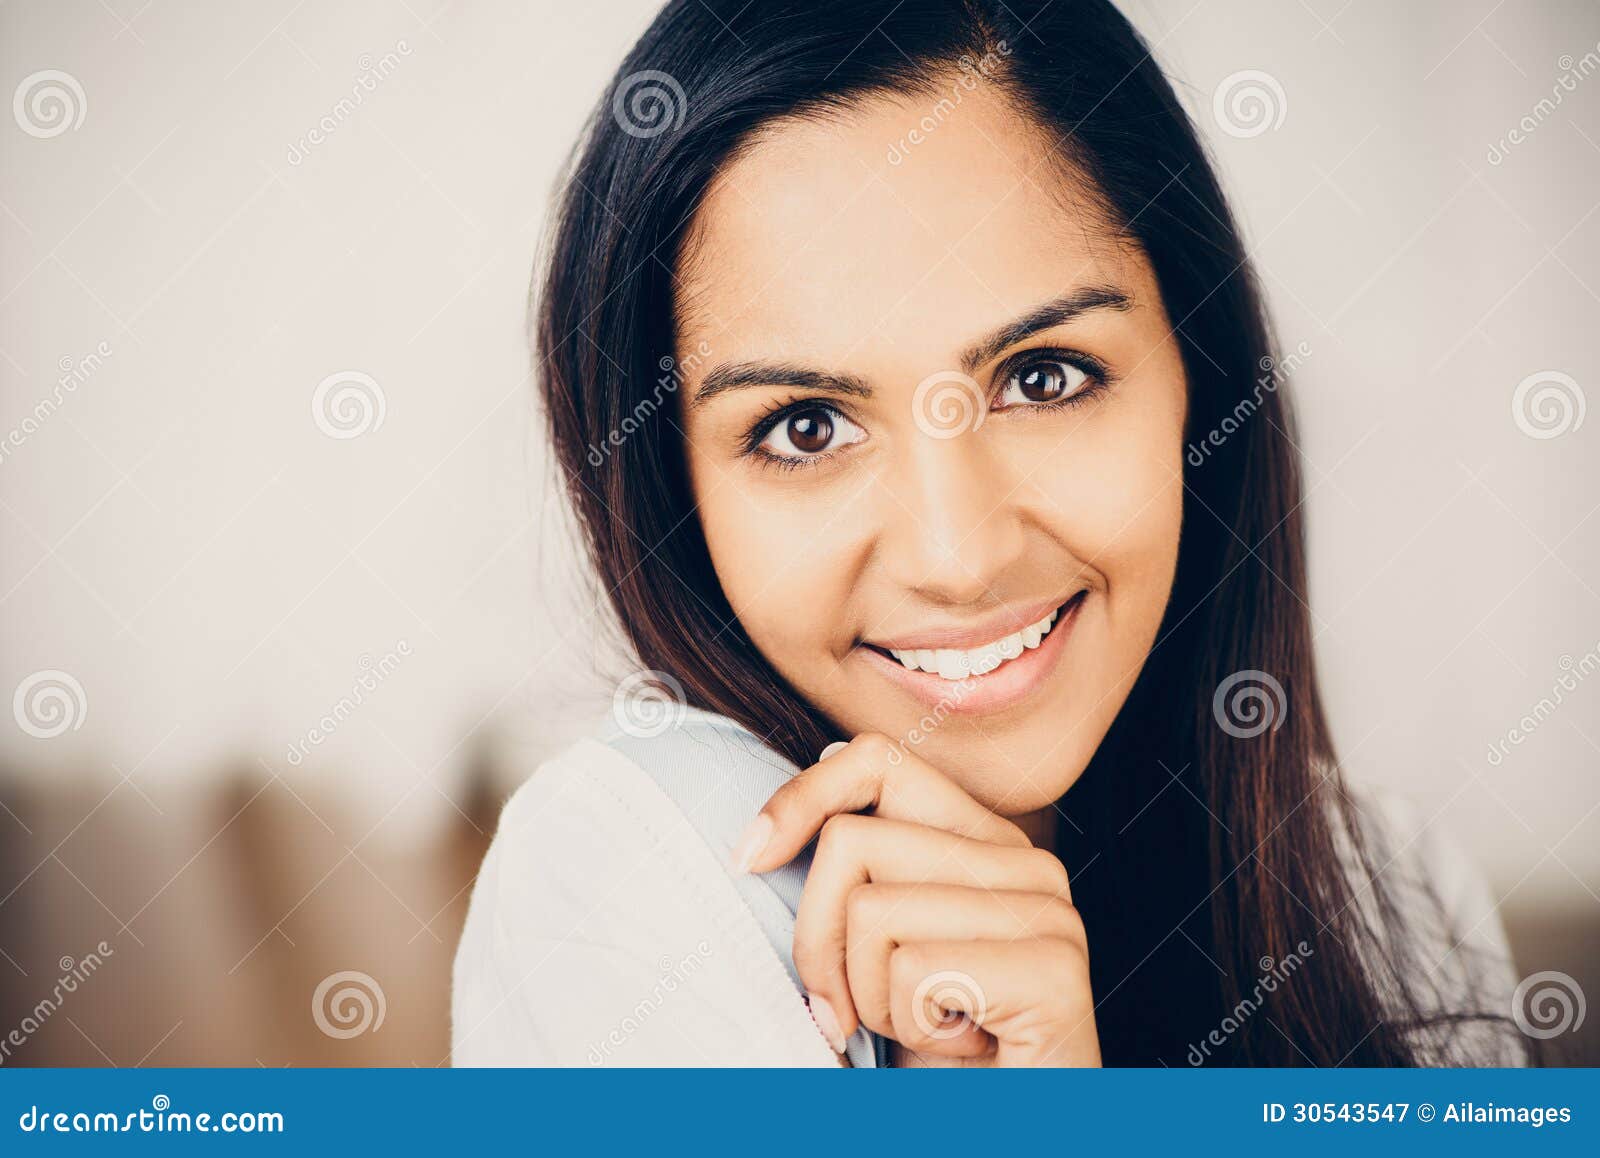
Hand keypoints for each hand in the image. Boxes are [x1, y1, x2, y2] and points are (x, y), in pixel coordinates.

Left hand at [732, 733, 1101, 1066]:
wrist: (1012, 1131)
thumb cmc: (936, 1059)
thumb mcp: (875, 956)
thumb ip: (853, 882)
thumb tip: (762, 836)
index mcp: (984, 842)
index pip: (873, 759)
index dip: (799, 800)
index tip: (748, 858)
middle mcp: (1026, 862)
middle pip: (852, 843)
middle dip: (820, 944)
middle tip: (852, 1013)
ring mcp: (1047, 911)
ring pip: (872, 911)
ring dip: (869, 997)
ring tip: (922, 1029)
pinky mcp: (1051, 968)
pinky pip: (913, 968)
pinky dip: (908, 1025)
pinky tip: (958, 1047)